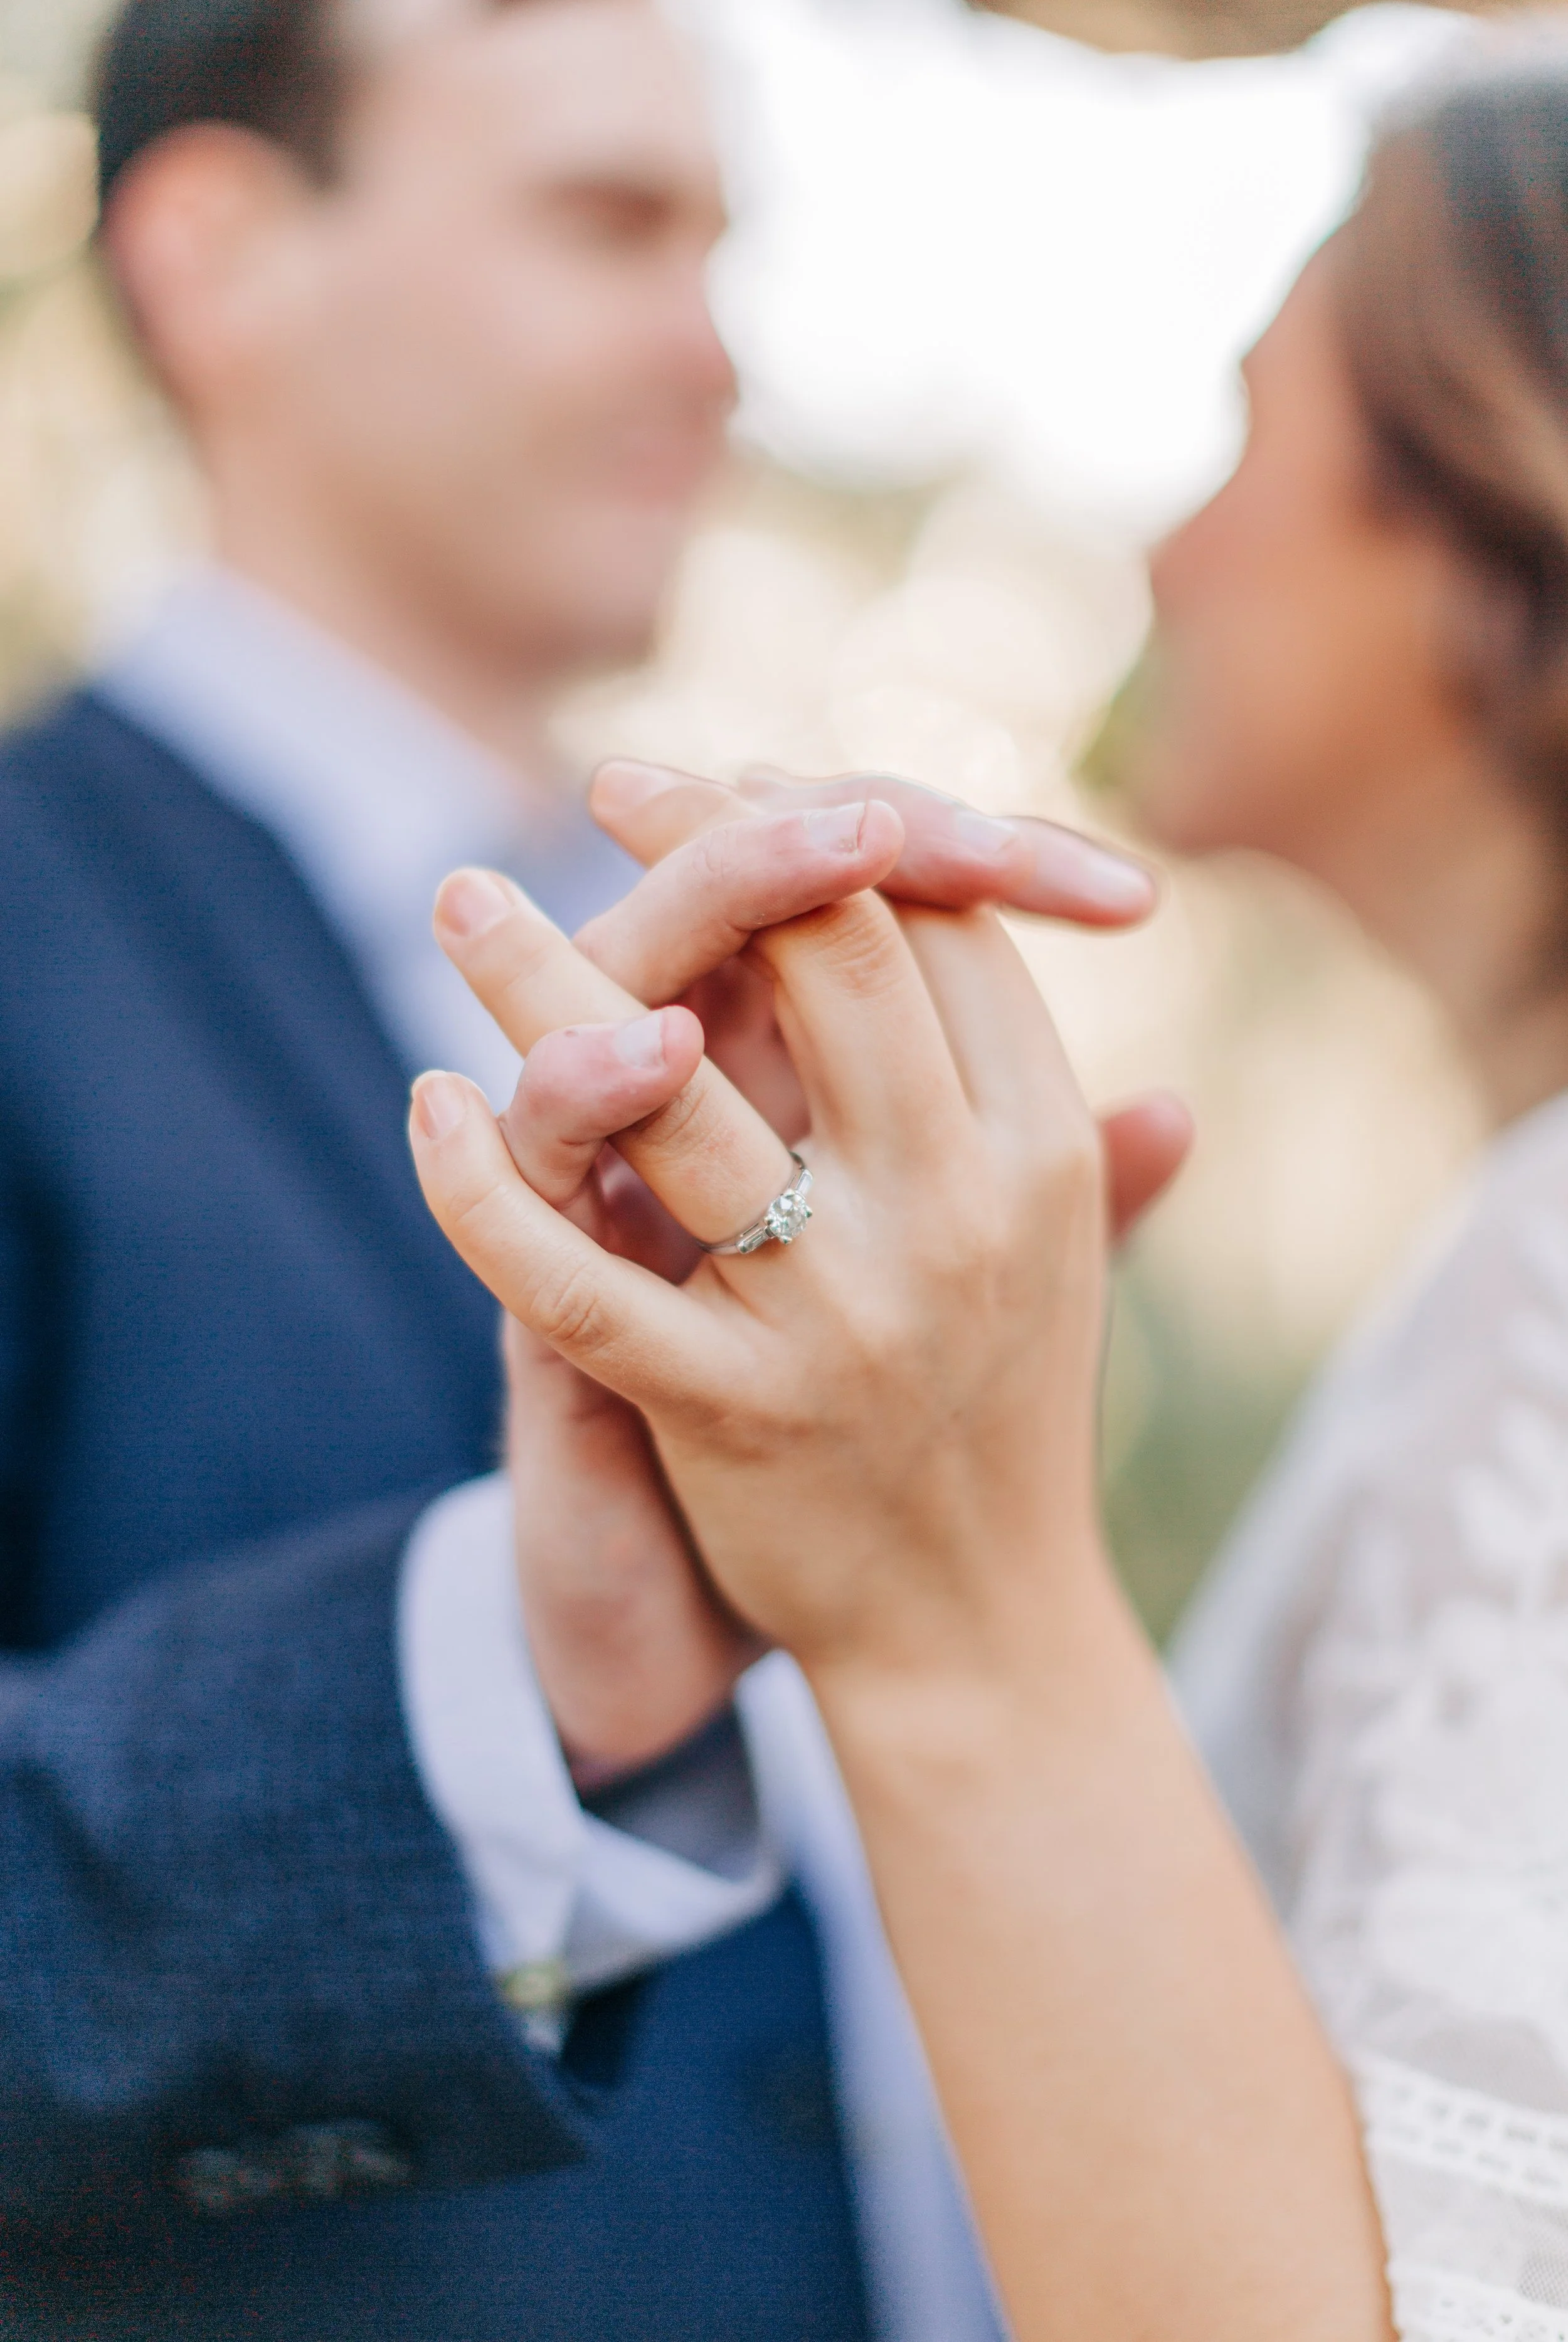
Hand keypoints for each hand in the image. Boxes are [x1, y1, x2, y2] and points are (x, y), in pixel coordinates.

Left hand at [411, 837, 1389, 2341]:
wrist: (979, 1631)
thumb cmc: (1000, 1405)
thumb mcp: (1054, 1236)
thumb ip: (1027, 1061)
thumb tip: (999, 895)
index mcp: (1046, 1153)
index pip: (939, 929)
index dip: (834, 828)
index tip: (735, 782)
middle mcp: (959, 1216)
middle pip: (832, 959)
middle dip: (713, 841)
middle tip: (612, 781)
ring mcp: (842, 1317)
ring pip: (670, 1096)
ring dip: (544, 980)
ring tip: (461, 894)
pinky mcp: (730, 1414)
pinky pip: (571, 1281)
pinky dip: (482, 1191)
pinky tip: (425, 1108)